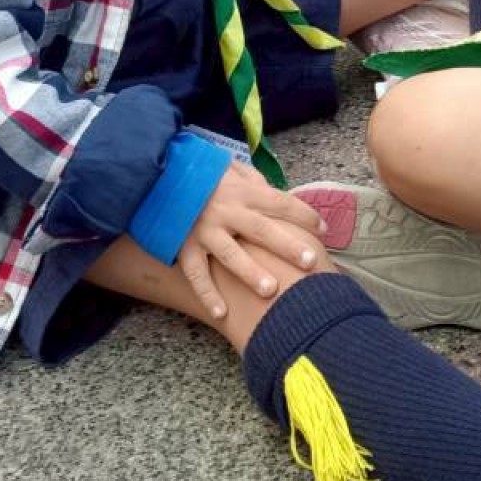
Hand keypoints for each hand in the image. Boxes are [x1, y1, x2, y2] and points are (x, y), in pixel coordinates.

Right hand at [178, 161, 325, 319]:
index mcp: (242, 191)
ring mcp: (204, 231)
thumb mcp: (229, 168)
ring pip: (231, 254)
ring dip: (251, 272)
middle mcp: (226, 211)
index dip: (303, 215)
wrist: (157, 175)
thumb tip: (277, 191)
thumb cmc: (201, 173)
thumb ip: (253, 179)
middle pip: (262, 230)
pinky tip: (222, 313)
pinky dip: (207, 294)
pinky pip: (197, 274)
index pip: (280, 202)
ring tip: (271, 291)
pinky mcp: (185, 246)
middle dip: (287, 246)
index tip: (323, 229)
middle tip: (311, 262)